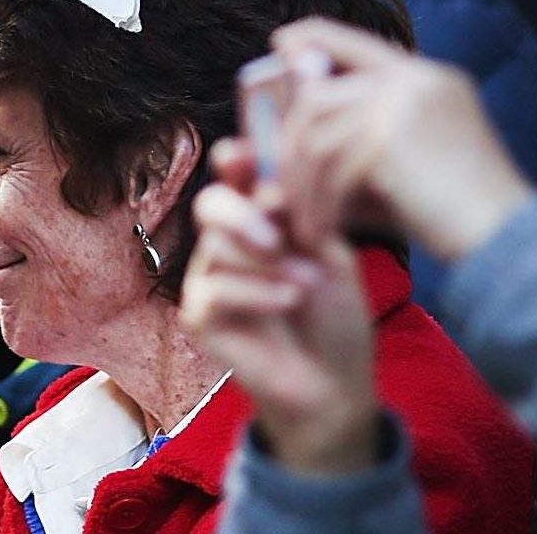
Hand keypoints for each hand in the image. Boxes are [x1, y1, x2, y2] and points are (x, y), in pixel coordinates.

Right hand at [181, 139, 378, 473]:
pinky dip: (257, 293)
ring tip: (307, 284)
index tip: (246, 155)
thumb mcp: (330, 254)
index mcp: (259, 217)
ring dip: (268, 264)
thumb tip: (269, 184)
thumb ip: (300, 217)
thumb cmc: (336, 314)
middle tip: (278, 236)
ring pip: (215, 247)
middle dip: (242, 213)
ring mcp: (209, 278)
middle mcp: (227, 242)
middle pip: (211, 204)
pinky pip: (215, 290)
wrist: (336, 380)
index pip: (234, 176)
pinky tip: (289, 302)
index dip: (235, 159)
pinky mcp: (200, 317)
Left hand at [267, 20, 534, 261]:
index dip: (313, 38)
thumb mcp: (406, 170)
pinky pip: (329, 169)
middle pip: (320, 96)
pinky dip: (317, 206)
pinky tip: (319, 236)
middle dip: (288, 144)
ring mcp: (404, 104)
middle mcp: (416, 80)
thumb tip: (286, 154)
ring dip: (300, 185)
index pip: (357, 42)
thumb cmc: (457, 219)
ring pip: (317, 134)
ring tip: (299, 224)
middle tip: (272, 187)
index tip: (281, 45)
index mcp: (428, 79)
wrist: (509, 243)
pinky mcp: (389, 138)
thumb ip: (358, 147)